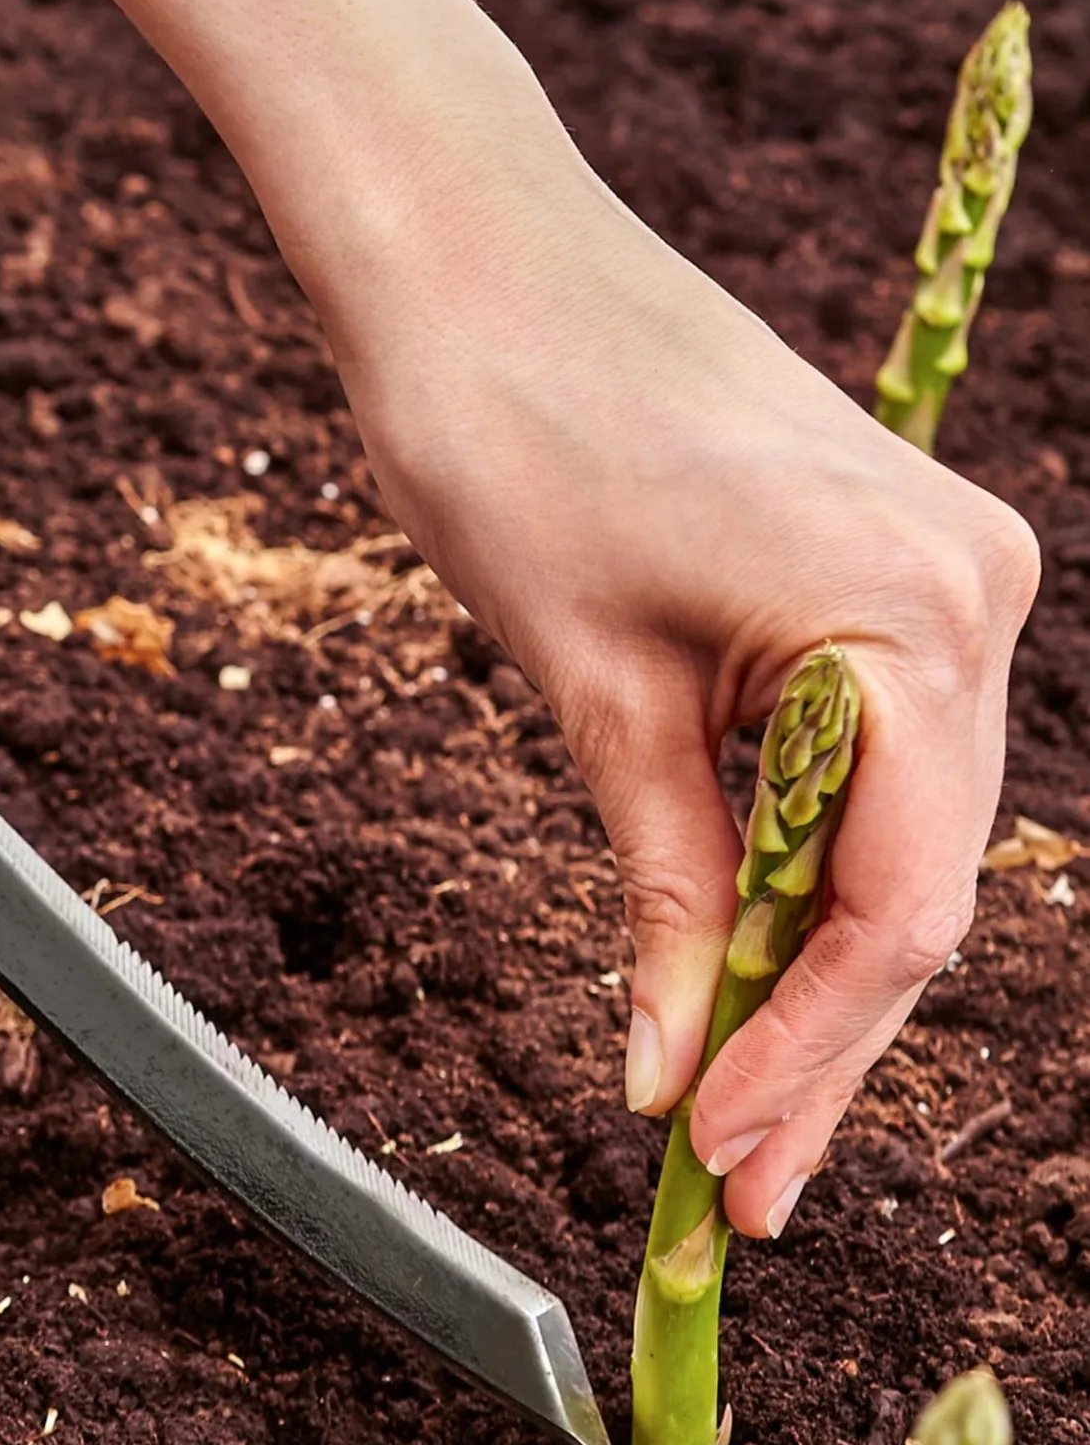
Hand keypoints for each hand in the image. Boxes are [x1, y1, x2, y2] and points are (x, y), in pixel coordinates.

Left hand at [323, 134, 1038, 1239]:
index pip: (898, 907)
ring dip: (808, 966)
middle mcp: (970, 590)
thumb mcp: (589, 691)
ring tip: (724, 1108)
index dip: (809, 1058)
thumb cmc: (507, 437)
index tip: (718, 1166)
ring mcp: (941, 569)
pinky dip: (803, 860)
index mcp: (915, 612)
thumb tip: (677, 1073)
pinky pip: (868, 758)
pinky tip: (740, 959)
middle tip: (731, 1189)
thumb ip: (666, 886)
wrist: (474, 254)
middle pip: (913, 884)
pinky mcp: (883, 563)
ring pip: (895, 832)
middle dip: (814, 1040)